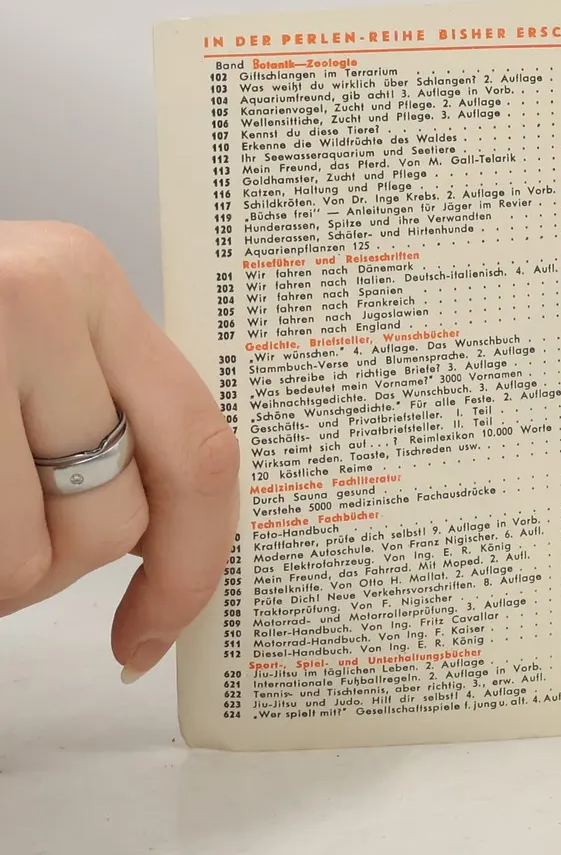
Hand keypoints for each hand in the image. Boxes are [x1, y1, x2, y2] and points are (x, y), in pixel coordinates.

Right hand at [0, 222, 239, 679]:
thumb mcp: (26, 325)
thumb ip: (99, 396)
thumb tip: (174, 524)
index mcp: (82, 281)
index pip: (196, 441)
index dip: (191, 558)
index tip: (156, 624)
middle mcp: (35, 302)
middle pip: (110, 519)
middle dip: (54, 564)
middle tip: (2, 536)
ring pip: (27, 559)